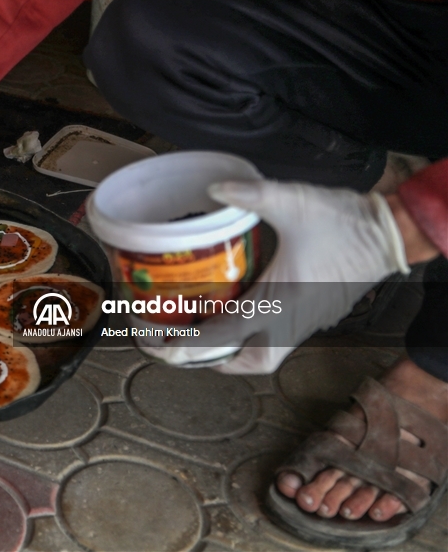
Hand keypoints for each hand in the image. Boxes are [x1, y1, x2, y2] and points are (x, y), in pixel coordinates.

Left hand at [137, 180, 410, 373]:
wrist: (390, 233)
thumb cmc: (344, 221)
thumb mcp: (293, 202)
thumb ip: (251, 195)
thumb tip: (214, 189)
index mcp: (281, 301)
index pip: (227, 335)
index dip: (189, 344)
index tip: (162, 346)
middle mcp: (293, 321)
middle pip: (251, 363)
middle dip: (215, 360)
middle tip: (184, 342)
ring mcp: (307, 322)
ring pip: (268, 355)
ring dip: (235, 351)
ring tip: (207, 330)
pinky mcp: (316, 316)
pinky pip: (281, 339)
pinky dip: (255, 336)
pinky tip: (238, 311)